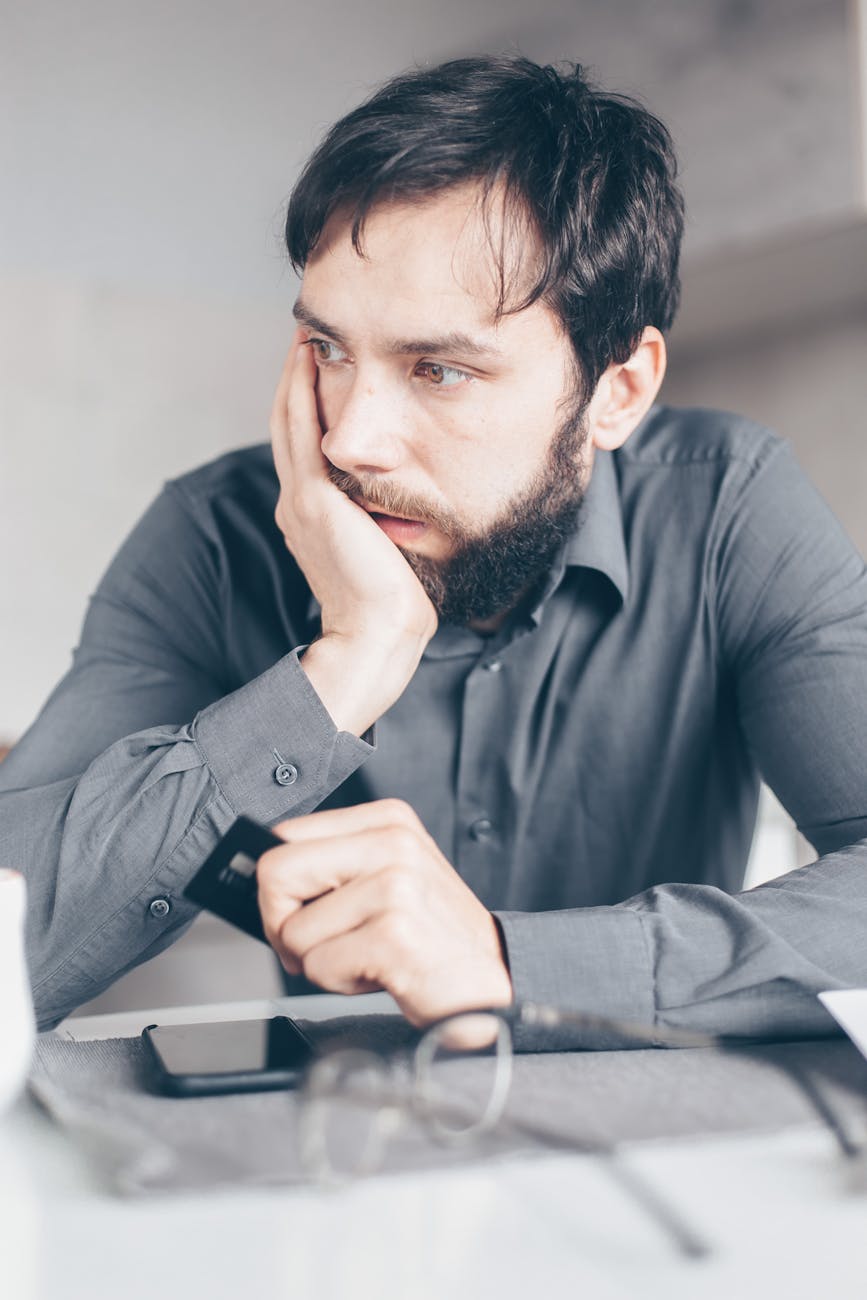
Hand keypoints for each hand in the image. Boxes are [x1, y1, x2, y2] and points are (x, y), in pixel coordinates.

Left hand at [257, 799, 512, 1026]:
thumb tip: (260, 879)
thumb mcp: (385, 879)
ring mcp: (396, 884)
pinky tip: (381, 972)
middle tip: (316, 946)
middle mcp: (393, 842)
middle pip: (275, 872)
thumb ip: (332, 867)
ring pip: (294, 930)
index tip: (300, 913)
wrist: (491, 980)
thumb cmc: (429, 937)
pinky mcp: (395, 932)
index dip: (279, 888)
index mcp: (387, 820)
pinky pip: (319, 965)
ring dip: (321, 961)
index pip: (285, 837)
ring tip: (368, 956)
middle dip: (281, 924)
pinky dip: (341, 982)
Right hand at [269, 332, 436, 732]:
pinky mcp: (313, 500)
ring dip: (295, 374)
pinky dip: (301, 390)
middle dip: (296, 379)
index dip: (307, 406)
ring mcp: (301, 500)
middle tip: (307, 334)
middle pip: (289, 426)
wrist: (376, 637)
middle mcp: (298, 504)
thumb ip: (383, 520)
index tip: (322, 368)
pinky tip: (309, 358)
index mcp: (312, 517)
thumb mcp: (387, 551)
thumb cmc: (394, 605)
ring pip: (289, 420)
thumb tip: (405, 502)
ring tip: (305, 334)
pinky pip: (301, 430)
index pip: (304, 448)